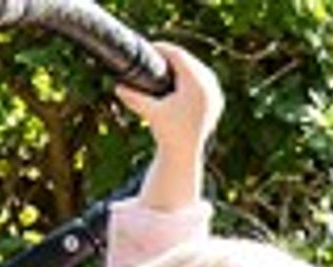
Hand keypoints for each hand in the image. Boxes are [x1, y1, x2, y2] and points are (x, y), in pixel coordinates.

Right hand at [119, 42, 221, 157]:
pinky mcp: (217, 100)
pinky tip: (178, 73)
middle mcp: (210, 86)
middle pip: (188, 60)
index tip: (147, 48)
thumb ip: (133, 97)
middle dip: (171, 55)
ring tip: (163, 60)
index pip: (178, 56)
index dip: (162, 48)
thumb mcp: (150, 112)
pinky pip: (204, 78)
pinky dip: (191, 74)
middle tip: (152, 52)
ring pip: (197, 68)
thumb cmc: (169, 133)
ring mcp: (216, 93)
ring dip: (181, 63)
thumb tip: (116, 86)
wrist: (188, 153)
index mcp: (197, 85)